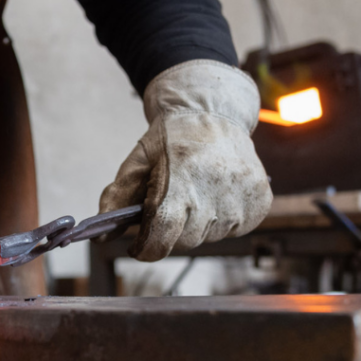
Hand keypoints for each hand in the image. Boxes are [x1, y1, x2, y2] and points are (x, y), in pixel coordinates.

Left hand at [100, 60, 272, 261]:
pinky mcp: (260, 202)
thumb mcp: (137, 161)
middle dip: (169, 230)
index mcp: (181, 181)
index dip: (145, 248)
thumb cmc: (171, 139)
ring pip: (209, 236)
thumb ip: (116, 197)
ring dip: (196, 224)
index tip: (137, 245)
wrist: (215, 112)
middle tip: (168, 203)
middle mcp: (216, 193)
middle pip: (183, 241)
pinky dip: (220, 219)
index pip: (162, 237)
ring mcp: (242, 199)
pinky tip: (216, 192)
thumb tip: (100, 237)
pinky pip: (233, 229)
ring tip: (195, 191)